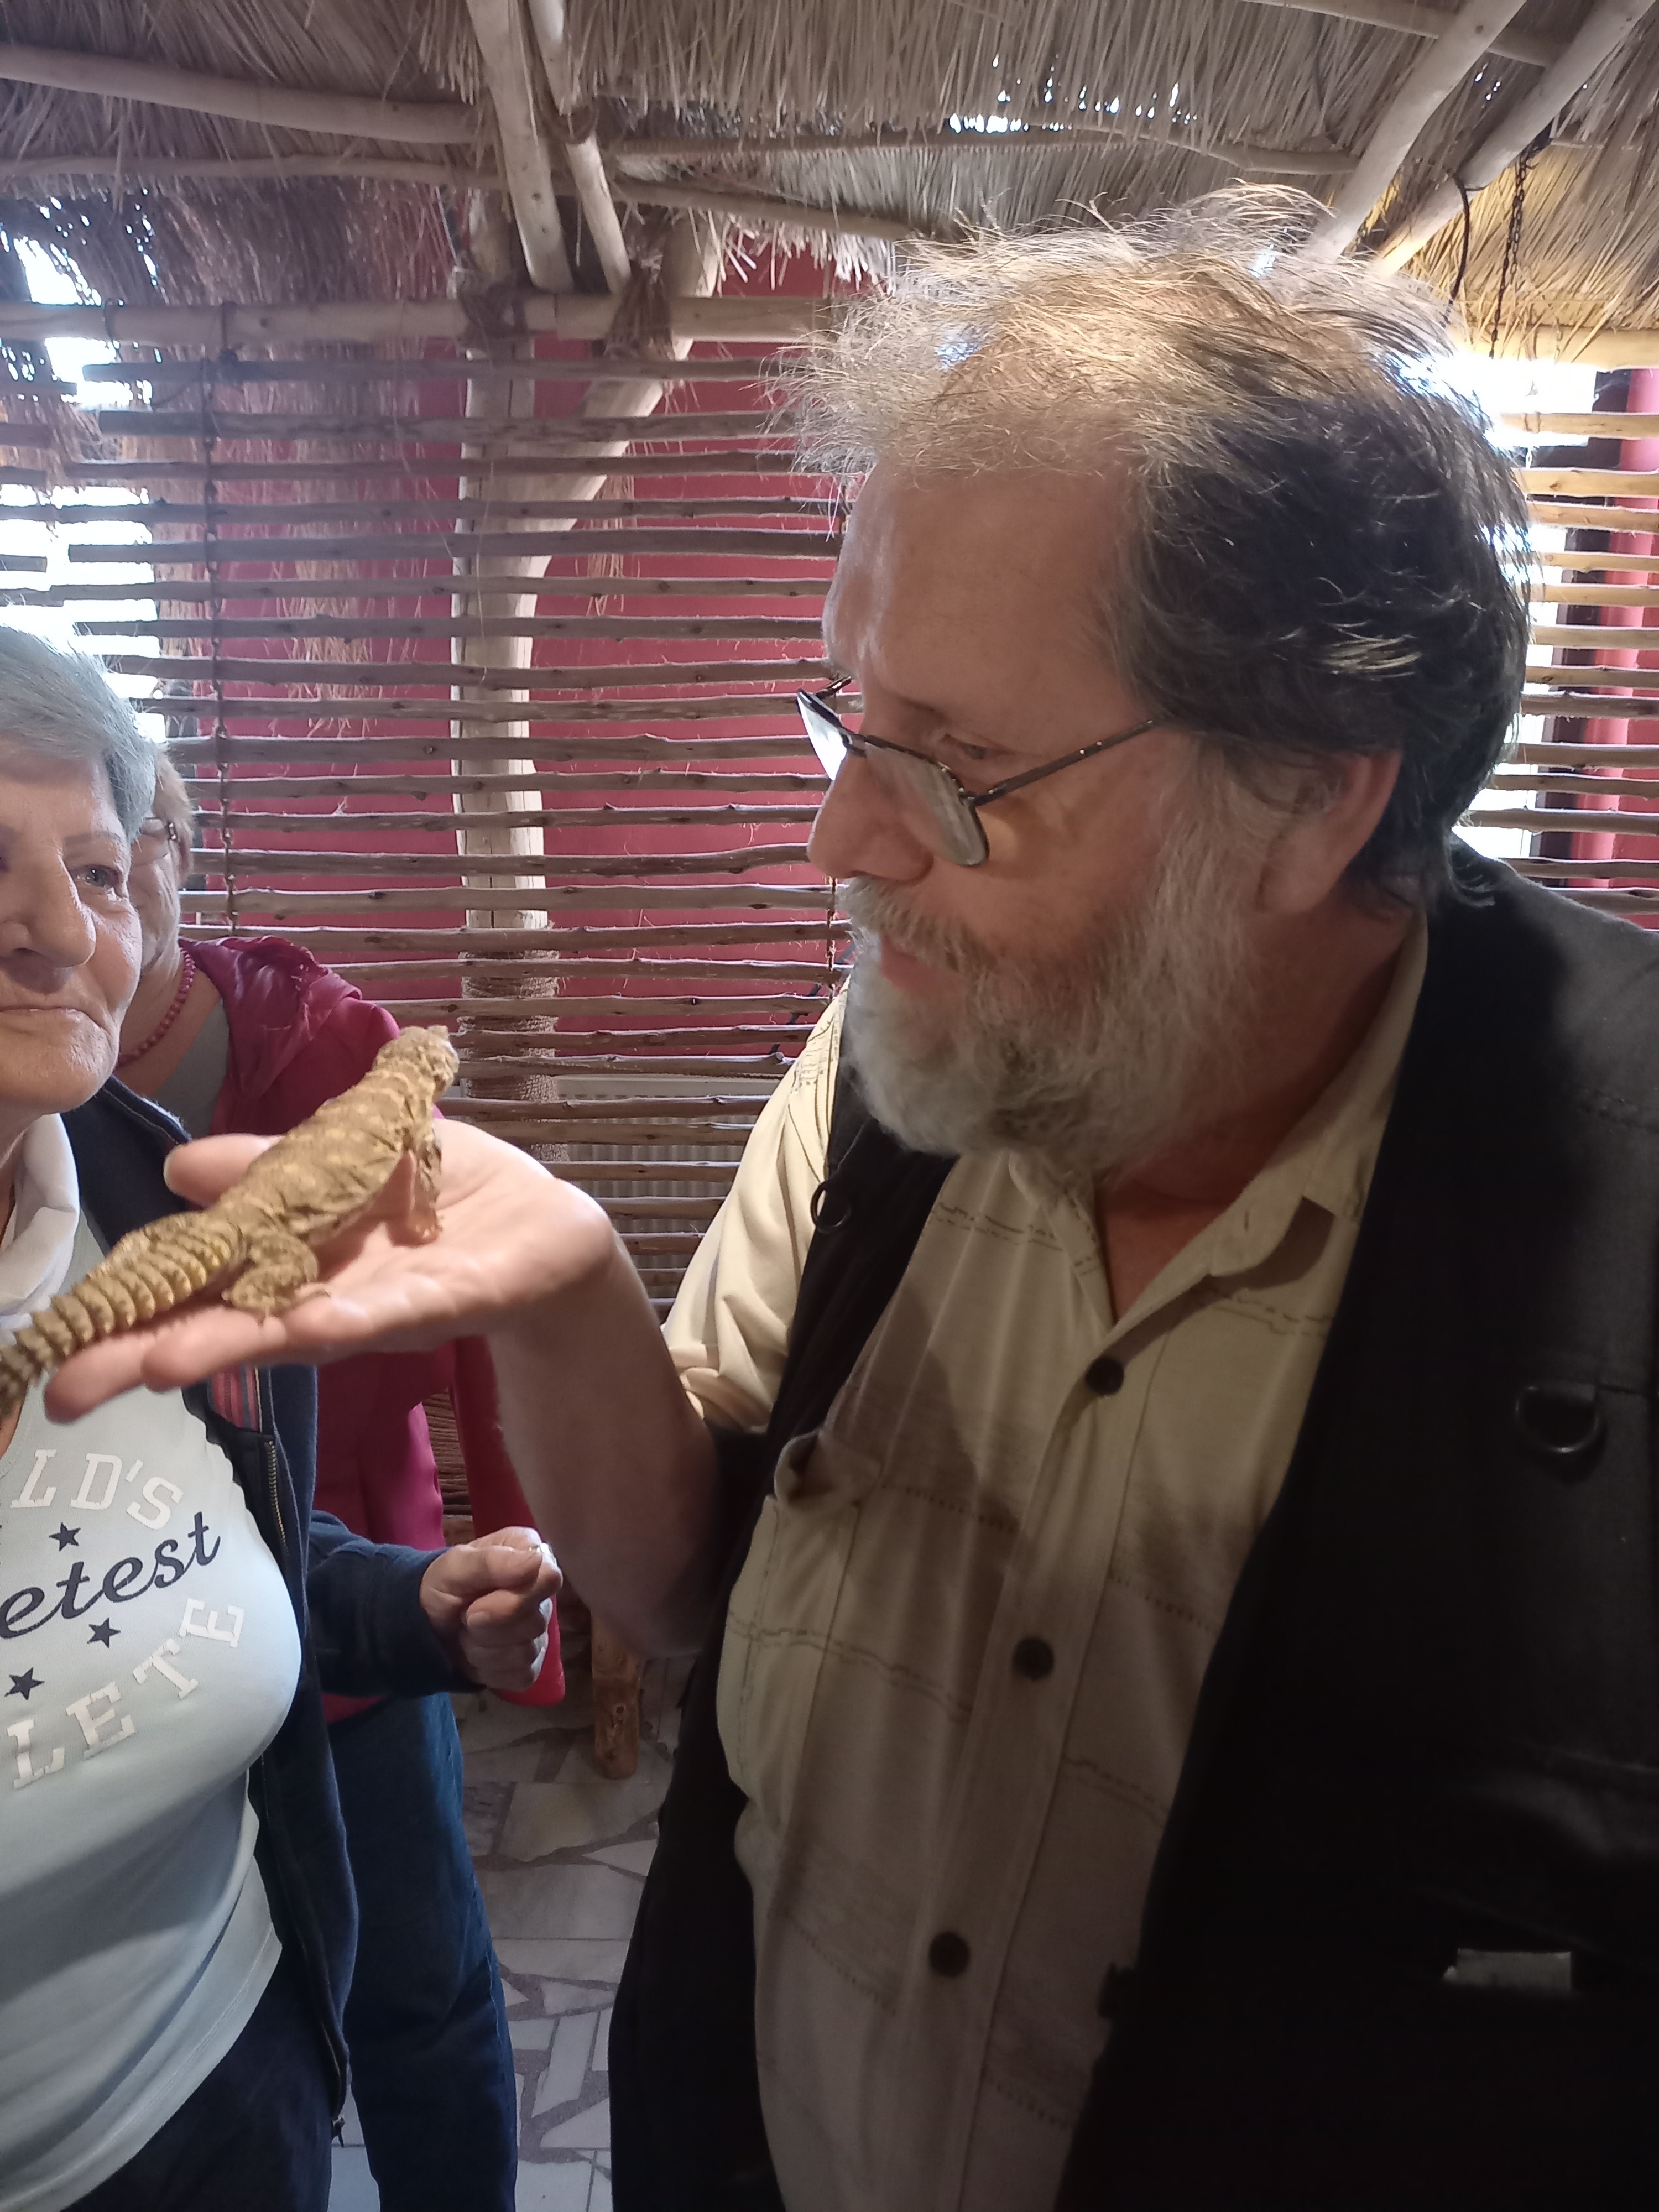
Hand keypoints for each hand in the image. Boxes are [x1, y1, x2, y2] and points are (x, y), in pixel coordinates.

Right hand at [44, 1121, 618, 1419]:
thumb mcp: (338, 1157)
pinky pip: (391, 1312)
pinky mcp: (446, 1299)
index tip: (64, 1342)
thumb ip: (265, 1166)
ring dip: (231, 1345)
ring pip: (295, 1331)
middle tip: (73, 1387)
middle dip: (151, 1353)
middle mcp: (319, 1296)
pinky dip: (347, 1320)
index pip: (197, 1289)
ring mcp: (378, 1305)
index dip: (133, 1312)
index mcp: (287, 1262)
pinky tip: (304, 1328)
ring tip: (160, 1363)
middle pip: (227, 1327)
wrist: (542, 1224)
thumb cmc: (433, 1195)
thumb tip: (178, 1168)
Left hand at [420, 1525, 561, 1692]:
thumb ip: (492, 1561)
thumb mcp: (455, 1566)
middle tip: (465, 1615)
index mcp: (531, 1556)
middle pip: (535, 1621)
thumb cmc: (443, 1585)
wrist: (428, 1623)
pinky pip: (521, 1675)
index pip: (548, 1580)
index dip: (513, 1598)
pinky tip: (478, 1653)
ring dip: (483, 1648)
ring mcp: (540, 1631)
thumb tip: (537, 1561)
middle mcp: (542, 1593)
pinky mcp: (532, 1664)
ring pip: (525, 1653)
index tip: (476, 1602)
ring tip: (468, 1632)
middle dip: (489, 1624)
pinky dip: (490, 1669)